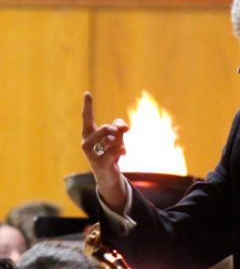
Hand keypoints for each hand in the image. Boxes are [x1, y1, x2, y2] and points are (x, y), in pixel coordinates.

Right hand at [81, 92, 129, 212]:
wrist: (108, 175)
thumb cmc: (110, 152)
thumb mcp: (117, 137)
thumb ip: (119, 127)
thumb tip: (123, 127)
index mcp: (89, 134)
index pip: (87, 118)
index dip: (88, 106)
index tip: (87, 93)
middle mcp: (86, 143)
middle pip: (105, 129)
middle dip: (116, 131)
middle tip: (121, 134)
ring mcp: (91, 154)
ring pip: (113, 142)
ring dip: (121, 144)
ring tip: (119, 149)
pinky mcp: (99, 164)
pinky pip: (116, 152)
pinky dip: (123, 151)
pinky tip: (123, 155)